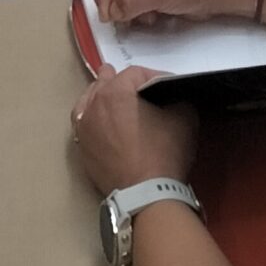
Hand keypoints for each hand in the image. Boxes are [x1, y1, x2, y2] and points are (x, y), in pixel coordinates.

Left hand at [70, 66, 197, 193]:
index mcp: (116, 91)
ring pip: (90, 100)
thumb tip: (173, 95)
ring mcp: (84, 126)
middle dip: (123, 81)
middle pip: (107, 81)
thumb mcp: (184, 118)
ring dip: (102, 95)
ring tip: (112, 97)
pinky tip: (99, 119)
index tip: (167, 86)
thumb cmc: (163, 152)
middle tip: (137, 86)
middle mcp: (94, 104)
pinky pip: (84, 123)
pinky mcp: (82, 147)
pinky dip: (92, 116)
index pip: (136, 73)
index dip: (154, 75)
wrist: (146, 193)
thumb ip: (178, 98)